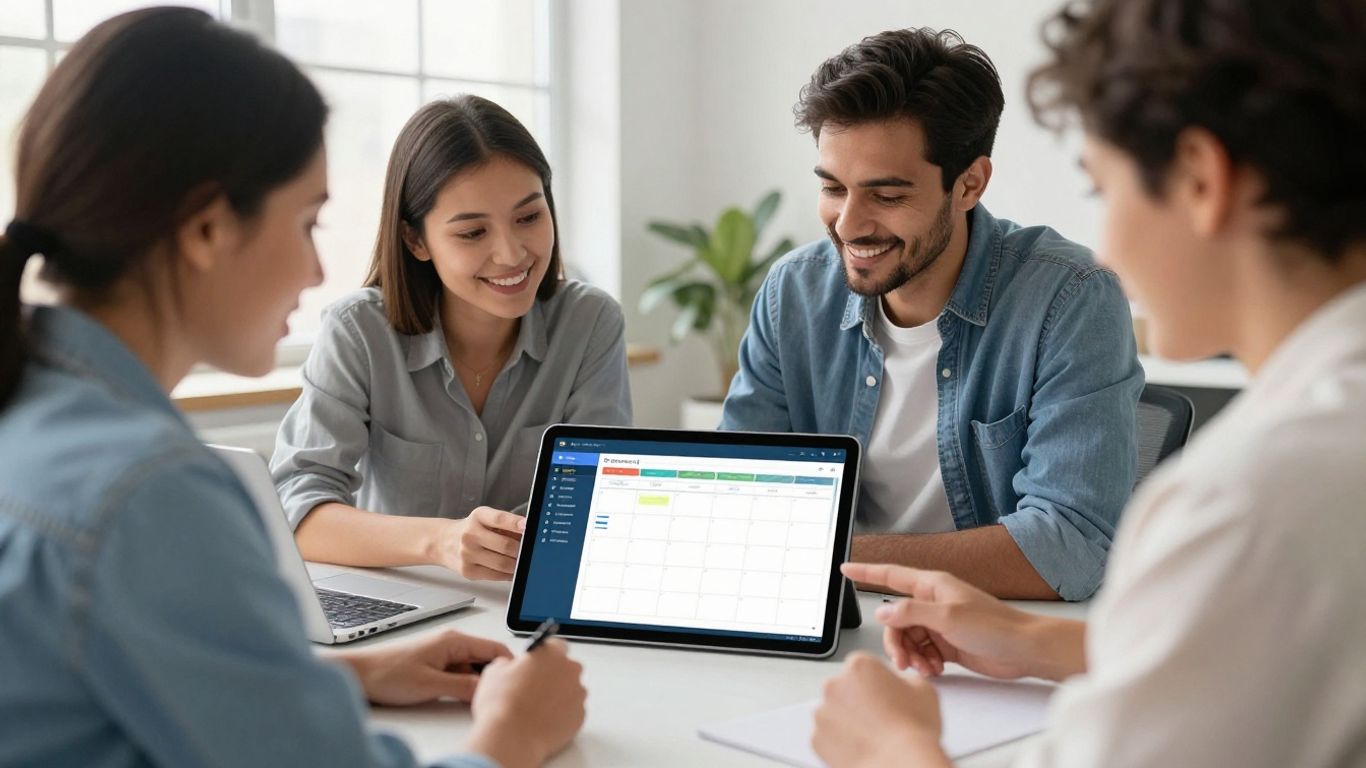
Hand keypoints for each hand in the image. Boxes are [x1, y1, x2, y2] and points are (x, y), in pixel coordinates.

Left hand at [345, 630, 511, 705]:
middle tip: (498, 696)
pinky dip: (467, 684)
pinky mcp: (437, 664)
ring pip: (475, 667)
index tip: (516, 683)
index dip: (510, 666)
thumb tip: (489, 690)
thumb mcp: (430, 684)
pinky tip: (464, 698)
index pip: (496, 648)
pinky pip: (462, 672)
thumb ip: (463, 686)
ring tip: (480, 699)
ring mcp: (444, 653)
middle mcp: (452, 643)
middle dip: (495, 677)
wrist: (359, 674)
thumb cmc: (387, 673)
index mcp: (455, 640)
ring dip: (479, 682)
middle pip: (488, 658)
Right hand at [434, 506, 525, 579]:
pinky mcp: (468, 571)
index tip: (527, 526)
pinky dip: (508, 574)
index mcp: (478, 517)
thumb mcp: (485, 519)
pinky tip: (510, 570)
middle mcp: (470, 534)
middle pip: (505, 546)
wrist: (443, 542)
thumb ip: (507, 525)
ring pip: (503, 564)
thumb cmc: (470, 529)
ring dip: (517, 564)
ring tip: (520, 560)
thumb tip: (529, 535)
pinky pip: (496, 576)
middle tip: (528, 550)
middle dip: (521, 550)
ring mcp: (467, 554)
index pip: (499, 519)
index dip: (515, 523)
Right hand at [467, 639, 586, 767]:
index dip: (545, 655)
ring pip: (570, 690)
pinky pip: (572, 711)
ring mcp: (577, 694)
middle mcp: (569, 670)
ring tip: (535, 709)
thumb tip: (510, 668)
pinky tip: (543, 722)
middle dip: (553, 676)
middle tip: (533, 689)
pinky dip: (561, 715)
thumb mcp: (494, 673)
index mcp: (550, 653)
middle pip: (566, 668)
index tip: (537, 664)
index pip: (556, 645)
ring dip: (557, 696)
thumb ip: (508, 664)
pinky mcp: (580, 716)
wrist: (512, 738)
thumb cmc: (502, 704)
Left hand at [812, 653, 949, 767]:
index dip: (878, 682)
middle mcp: (834, 685)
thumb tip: (903, 685)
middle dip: (859, 700)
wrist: (900, 762)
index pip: (864, 667)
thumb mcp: (923, 690)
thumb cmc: (912, 729)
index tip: (886, 695)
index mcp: (859, 666)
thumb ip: (906, 680)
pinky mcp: (816, 739)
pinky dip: (840, 742)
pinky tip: (862, 747)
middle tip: (881, 717)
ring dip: (848, 720)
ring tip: (873, 735)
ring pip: (835, 713)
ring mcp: (823, 712)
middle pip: (845, 688)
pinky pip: (828, 737)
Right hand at [843, 562, 1045, 680]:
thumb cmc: (994, 626)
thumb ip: (911, 613)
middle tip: (902, 660)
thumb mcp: (948, 616)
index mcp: (932, 586)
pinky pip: (922, 652)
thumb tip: (883, 611)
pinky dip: (923, 663)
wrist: (1023, 649)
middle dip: (895, 641)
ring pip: (908, 638)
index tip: (845, 568)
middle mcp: (933, 603)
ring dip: (910, 655)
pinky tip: (933, 670)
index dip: (866, 571)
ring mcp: (940, 624)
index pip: (891, 575)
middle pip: (896, 618)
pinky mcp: (947, 643)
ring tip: (923, 669)